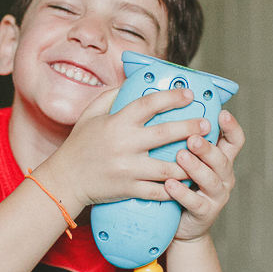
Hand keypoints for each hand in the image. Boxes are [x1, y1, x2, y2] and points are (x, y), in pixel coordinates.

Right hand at [36, 86, 209, 211]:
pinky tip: (187, 182)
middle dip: (190, 127)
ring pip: (168, 167)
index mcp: (116, 122)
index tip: (189, 94)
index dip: (171, 97)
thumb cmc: (79, 144)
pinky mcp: (129, 189)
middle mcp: (124, 144)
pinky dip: (175, 188)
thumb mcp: (91, 114)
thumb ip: (112, 95)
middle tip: (207, 124)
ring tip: (202, 155)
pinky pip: (158, 190)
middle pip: (165, 134)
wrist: (66, 179)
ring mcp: (128, 169)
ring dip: (189, 162)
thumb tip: (132, 81)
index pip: (148, 104)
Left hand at [166, 110, 244, 242]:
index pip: (234, 140)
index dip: (231, 127)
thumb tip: (172, 107)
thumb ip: (186, 139)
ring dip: (196, 167)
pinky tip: (170, 184)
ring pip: (211, 179)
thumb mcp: (188, 161)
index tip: (222, 114)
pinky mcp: (205, 213)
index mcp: (222, 159)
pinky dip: (182, 193)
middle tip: (192, 137)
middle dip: (208, 147)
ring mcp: (217, 196)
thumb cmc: (183, 185)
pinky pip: (195, 202)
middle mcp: (224, 176)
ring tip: (180, 156)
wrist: (182, 225)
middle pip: (222, 159)